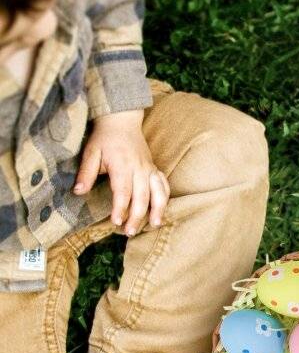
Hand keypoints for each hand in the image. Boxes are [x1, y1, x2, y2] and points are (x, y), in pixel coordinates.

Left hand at [74, 110, 169, 235]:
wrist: (121, 121)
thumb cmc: (105, 138)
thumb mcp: (90, 152)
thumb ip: (86, 173)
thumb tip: (78, 192)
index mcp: (122, 165)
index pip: (123, 191)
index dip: (120, 208)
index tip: (116, 221)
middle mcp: (139, 169)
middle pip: (142, 197)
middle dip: (137, 216)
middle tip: (129, 232)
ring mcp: (149, 169)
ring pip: (158, 193)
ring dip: (157, 210)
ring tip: (154, 225)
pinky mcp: (154, 169)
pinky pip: (164, 186)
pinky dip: (165, 199)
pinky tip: (161, 211)